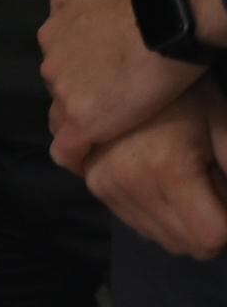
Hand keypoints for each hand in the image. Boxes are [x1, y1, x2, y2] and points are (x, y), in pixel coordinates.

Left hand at [42, 0, 219, 166]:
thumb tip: (60, 1)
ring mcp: (64, 93)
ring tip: (108, 128)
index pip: (58, 59)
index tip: (98, 76)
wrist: (168, 19)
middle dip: (80, 91)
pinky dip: (76, 155)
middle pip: (59, 85)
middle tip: (111, 98)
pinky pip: (68, 149)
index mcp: (52, 31)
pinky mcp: (83, 121)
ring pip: (64, 115)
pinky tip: (86, 161)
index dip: (79, 69)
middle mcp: (50, 62)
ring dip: (82, 120)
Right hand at [82, 82, 226, 257]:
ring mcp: (105, 186)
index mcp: (167, 172)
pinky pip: (135, 222)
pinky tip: (162, 178)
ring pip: (160, 238)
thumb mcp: (226, 127)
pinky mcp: (92, 183)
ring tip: (187, 178)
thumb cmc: (186, 91)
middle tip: (212, 183)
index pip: (212, 238)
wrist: (128, 62)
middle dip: (209, 225)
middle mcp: (129, 186)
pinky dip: (157, 213)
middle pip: (185, 244)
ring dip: (183, 222)